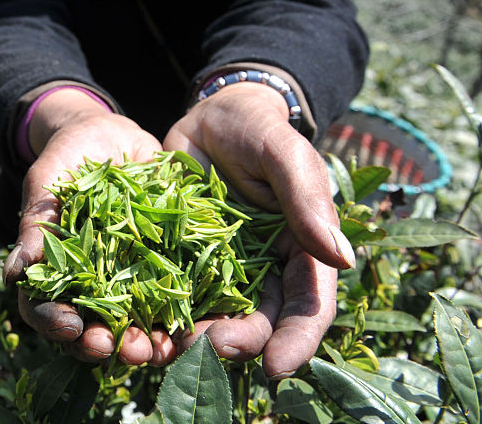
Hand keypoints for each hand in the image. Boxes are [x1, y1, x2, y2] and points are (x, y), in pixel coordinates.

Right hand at [4, 90, 174, 365]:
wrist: (111, 137)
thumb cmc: (67, 158)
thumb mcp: (47, 184)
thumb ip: (35, 227)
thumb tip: (14, 274)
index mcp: (52, 271)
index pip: (44, 310)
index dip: (54, 324)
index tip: (71, 326)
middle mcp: (88, 285)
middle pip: (89, 330)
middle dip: (104, 345)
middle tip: (120, 349)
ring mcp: (126, 281)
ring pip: (131, 326)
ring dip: (144, 344)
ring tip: (157, 350)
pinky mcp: (163, 270)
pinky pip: (172, 302)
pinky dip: (180, 320)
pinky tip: (191, 328)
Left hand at [163, 81, 354, 377]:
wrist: (212, 113)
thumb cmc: (259, 129)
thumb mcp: (284, 155)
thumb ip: (307, 201)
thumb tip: (342, 259)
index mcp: (301, 252)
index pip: (307, 307)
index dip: (296, 341)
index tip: (275, 367)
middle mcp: (264, 269)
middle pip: (257, 320)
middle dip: (238, 342)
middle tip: (210, 349)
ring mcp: (221, 266)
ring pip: (212, 314)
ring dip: (194, 337)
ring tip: (169, 347)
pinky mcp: (182, 256)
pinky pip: (172, 291)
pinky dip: (159, 311)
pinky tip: (140, 323)